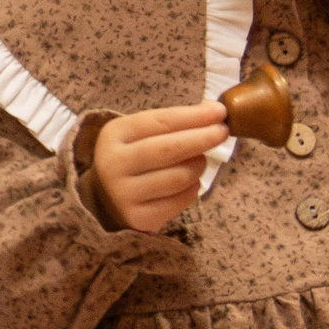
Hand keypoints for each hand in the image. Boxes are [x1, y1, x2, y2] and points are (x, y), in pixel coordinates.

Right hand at [88, 103, 227, 232]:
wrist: (105, 199)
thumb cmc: (133, 158)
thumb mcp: (139, 134)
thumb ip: (171, 123)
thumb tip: (213, 111)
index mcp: (113, 136)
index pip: (160, 122)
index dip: (193, 116)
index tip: (219, 111)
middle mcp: (113, 164)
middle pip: (170, 148)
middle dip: (202, 138)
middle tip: (223, 132)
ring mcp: (124, 193)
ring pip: (180, 176)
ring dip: (198, 165)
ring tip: (199, 160)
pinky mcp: (139, 217)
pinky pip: (181, 200)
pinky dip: (193, 188)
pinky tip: (188, 183)